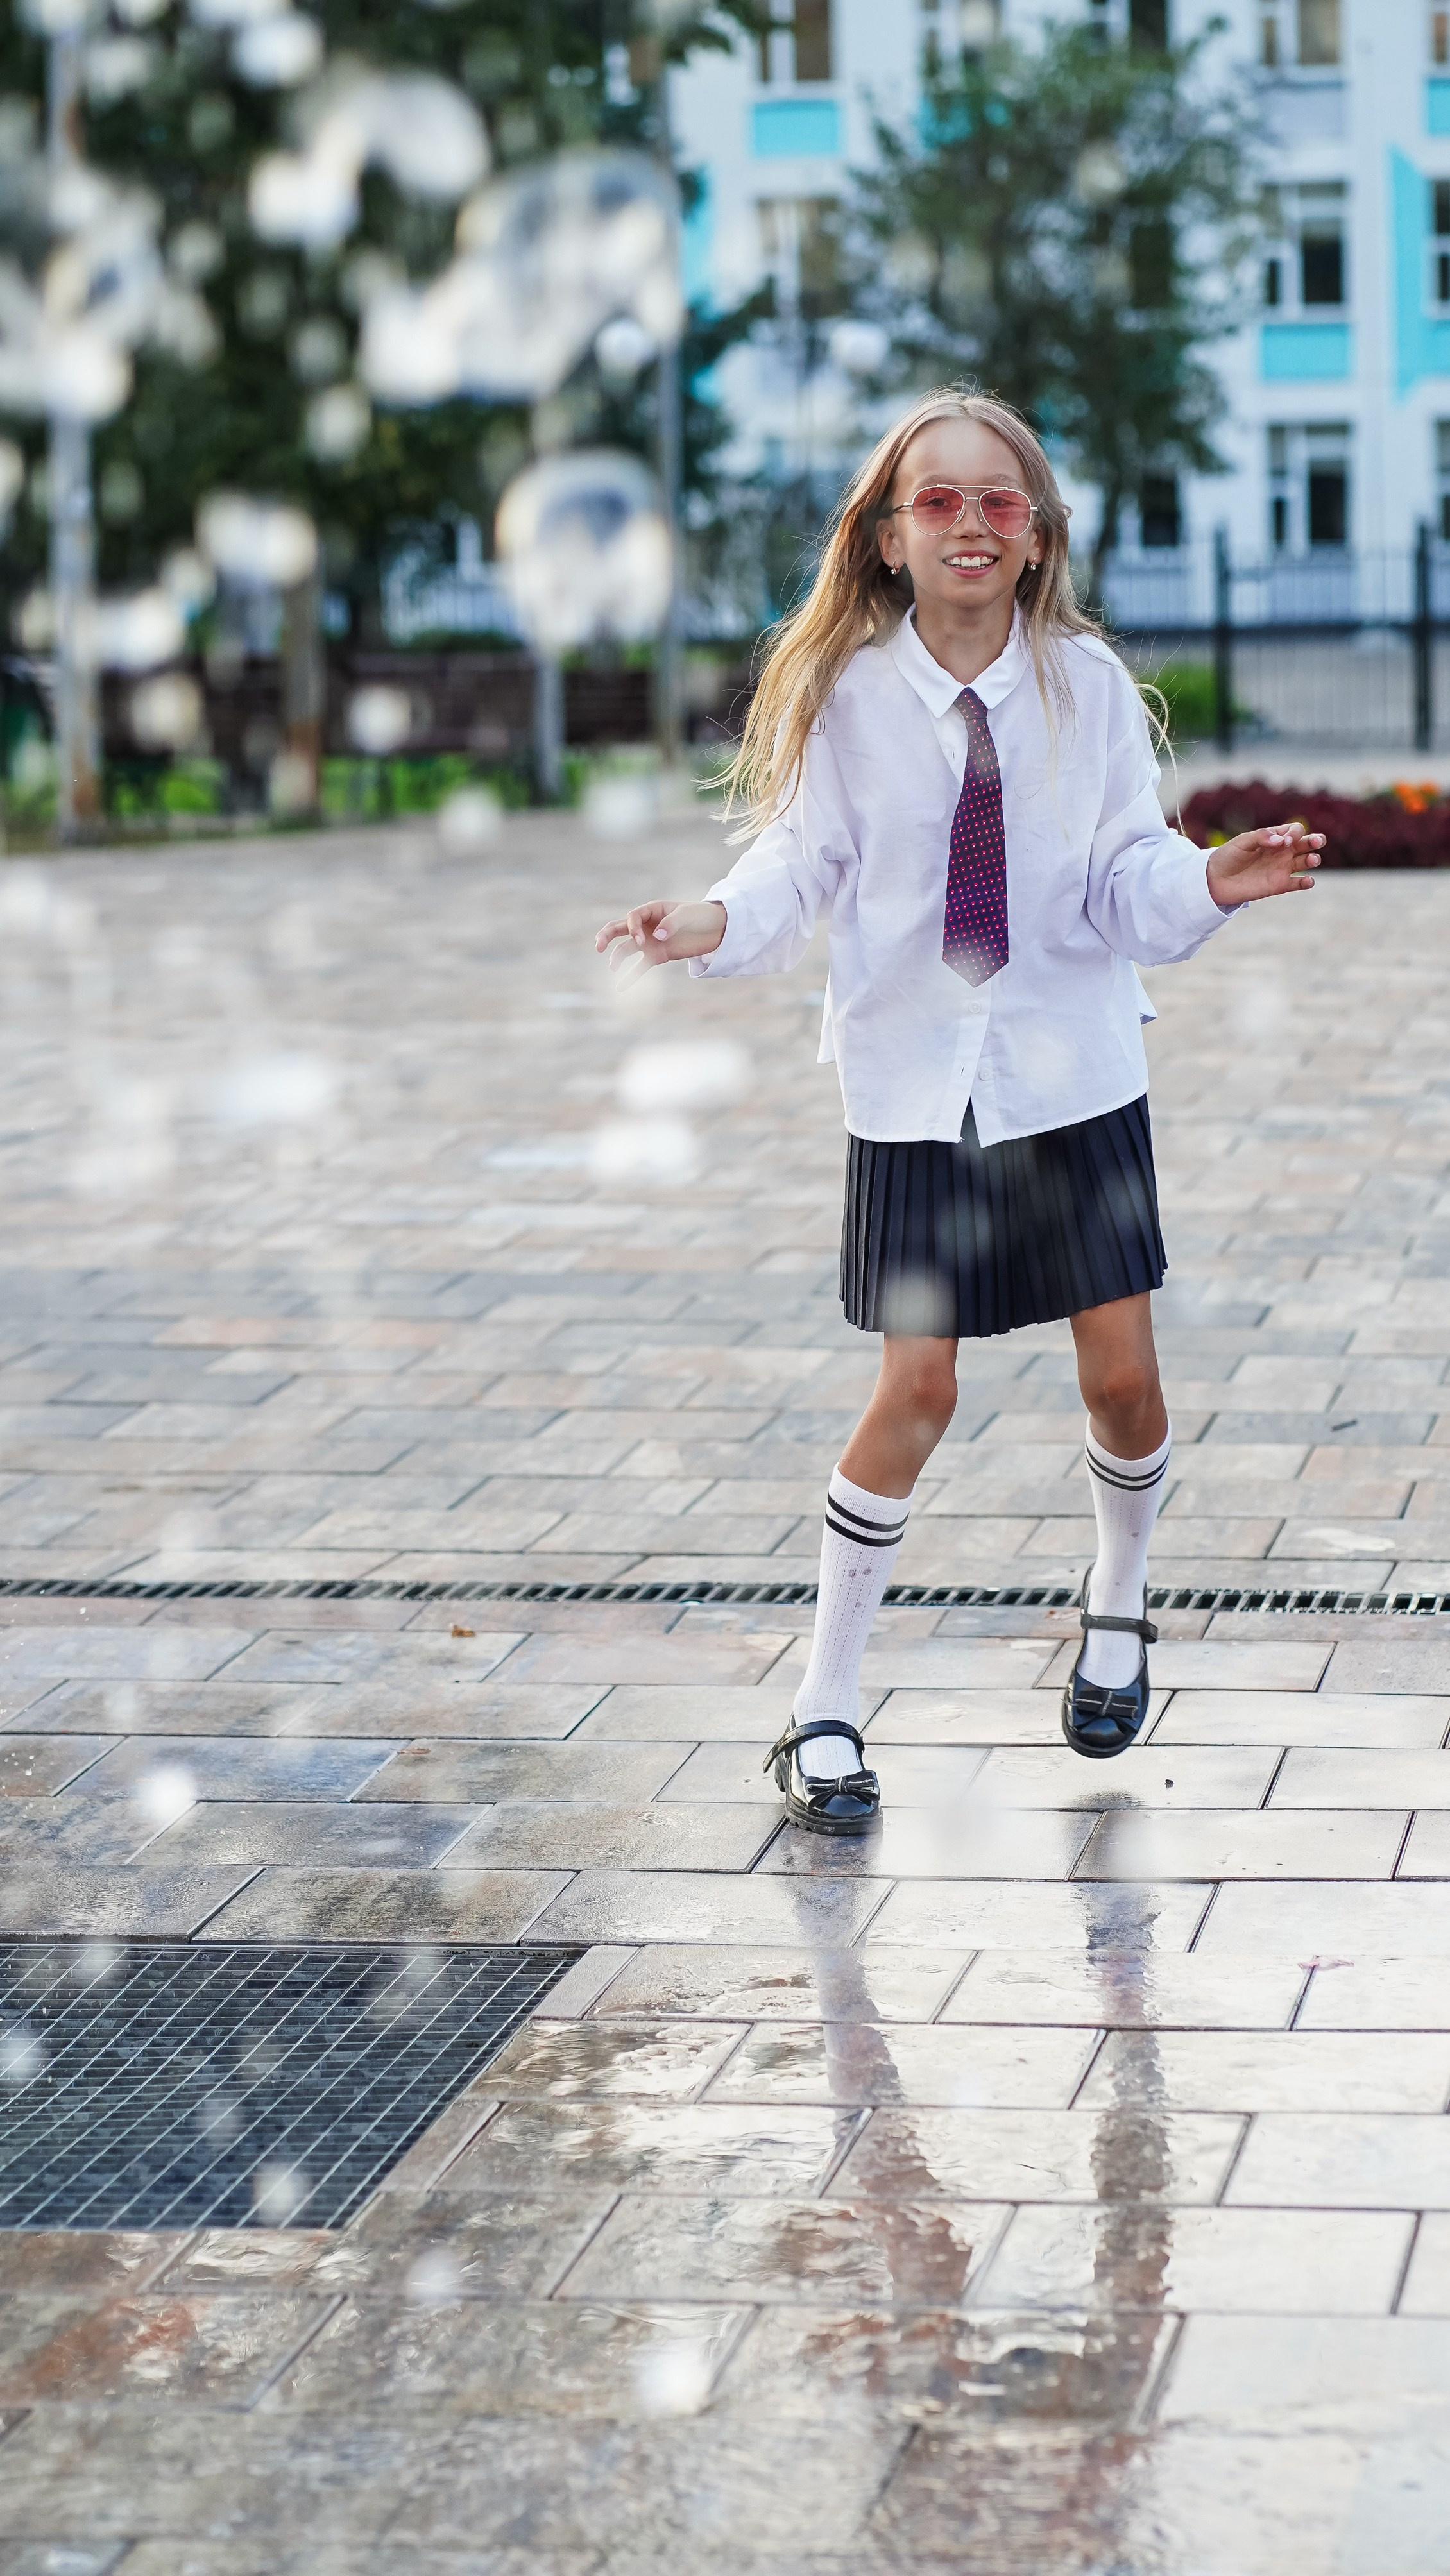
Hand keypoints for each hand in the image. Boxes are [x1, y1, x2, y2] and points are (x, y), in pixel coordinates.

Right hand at [594, 898, 727, 970]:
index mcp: (652, 910)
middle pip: (619, 929)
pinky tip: (620, 987)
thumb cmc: (701, 915)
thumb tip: (656, 937)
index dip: (632, 928)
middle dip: (606, 936)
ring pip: (626, 948)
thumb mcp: (688, 915)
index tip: (641, 939)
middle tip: (598, 946)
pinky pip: (640, 967)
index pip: (632, 917)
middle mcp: (646, 926)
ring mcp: (650, 942)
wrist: (716, 930)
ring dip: (617, 957)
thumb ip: (671, 924)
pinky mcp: (657, 956)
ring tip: (612, 967)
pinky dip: (630, 977)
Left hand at [1205, 820, 1324, 908]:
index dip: (1295, 833)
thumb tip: (1282, 841)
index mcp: (1274, 837)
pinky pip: (1299, 883)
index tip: (1284, 841)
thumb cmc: (1228, 856)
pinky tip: (1307, 881)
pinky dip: (1307, 882)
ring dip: (1313, 859)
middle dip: (1316, 840)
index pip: (1295, 830)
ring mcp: (1282, 868)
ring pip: (1307, 861)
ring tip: (1311, 860)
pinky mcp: (1280, 885)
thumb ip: (1261, 837)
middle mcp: (1282, 851)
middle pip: (1307, 843)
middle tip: (1317, 842)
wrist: (1216, 880)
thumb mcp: (1242, 842)